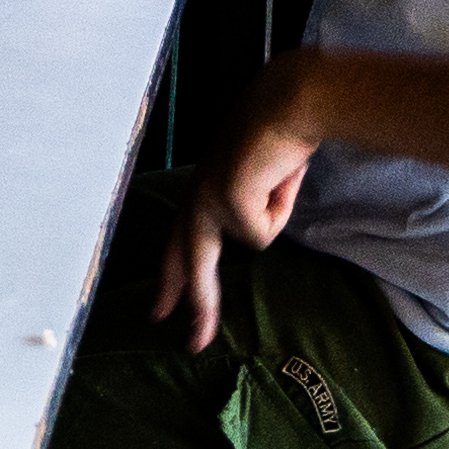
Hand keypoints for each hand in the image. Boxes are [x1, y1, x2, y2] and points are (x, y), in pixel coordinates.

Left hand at [140, 76, 328, 349]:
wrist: (289, 103)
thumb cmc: (282, 134)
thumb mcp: (262, 179)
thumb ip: (250, 206)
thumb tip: (250, 230)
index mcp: (200, 192)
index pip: (178, 242)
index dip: (171, 279)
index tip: (159, 310)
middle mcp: (196, 197)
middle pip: (190, 263)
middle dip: (197, 306)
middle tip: (193, 345)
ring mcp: (208, 201)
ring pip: (251, 239)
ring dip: (275, 208)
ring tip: (279, 169)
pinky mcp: (227, 202)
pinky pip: (266, 229)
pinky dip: (282, 204)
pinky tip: (280, 173)